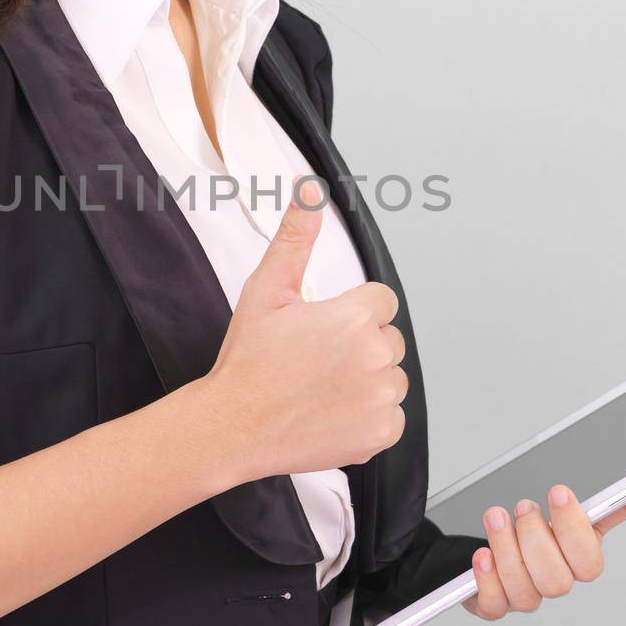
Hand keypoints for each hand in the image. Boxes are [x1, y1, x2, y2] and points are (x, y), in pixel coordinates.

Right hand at [207, 175, 408, 482]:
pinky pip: (391, 416)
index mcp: (354, 318)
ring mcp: (380, 398)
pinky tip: (332, 412)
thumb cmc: (248, 362)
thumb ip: (296, 238)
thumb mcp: (267, 290)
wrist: (233, 425)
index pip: (381, 302)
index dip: (352, 313)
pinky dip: (368, 417)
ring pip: (392, 378)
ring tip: (323, 387)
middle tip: (316, 360)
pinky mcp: (379, 433)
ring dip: (367, 381)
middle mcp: (375, 357)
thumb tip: (310, 192)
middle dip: (361, 346)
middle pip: (389, 339)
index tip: (326, 329)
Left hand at [461, 483, 625, 618]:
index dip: (574, 531)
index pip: (588, 564)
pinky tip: (483, 554)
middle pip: (556, 582)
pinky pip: (493, 606)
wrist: (489, 544)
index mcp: (576, 561)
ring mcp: (523, 596)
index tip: (558, 493)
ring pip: (525, 593)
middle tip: (524, 506)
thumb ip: (610, 504)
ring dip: (508, 551)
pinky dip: (487, 579)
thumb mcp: (575, 512)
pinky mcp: (492, 603)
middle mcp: (552, 582)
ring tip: (496, 517)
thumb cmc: (541, 531)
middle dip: (537, 540)